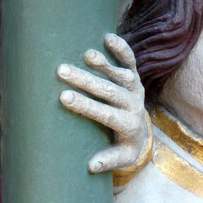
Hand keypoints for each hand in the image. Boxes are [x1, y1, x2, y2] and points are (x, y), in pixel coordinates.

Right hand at [57, 33, 146, 173]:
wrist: (141, 133)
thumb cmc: (123, 147)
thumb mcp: (120, 159)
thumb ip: (108, 161)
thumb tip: (92, 166)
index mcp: (128, 124)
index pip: (105, 113)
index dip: (85, 105)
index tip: (64, 98)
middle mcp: (134, 104)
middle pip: (110, 91)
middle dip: (86, 81)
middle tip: (62, 71)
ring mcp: (136, 88)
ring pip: (120, 74)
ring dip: (103, 63)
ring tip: (84, 54)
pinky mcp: (135, 76)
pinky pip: (130, 60)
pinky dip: (122, 48)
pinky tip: (107, 37)